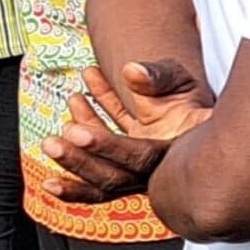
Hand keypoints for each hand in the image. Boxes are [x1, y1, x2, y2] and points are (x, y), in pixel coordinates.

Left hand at [39, 60, 214, 202]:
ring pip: (104, 179)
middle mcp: (157, 171)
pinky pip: (99, 178)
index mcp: (176, 150)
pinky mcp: (125, 172)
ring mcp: (140, 175)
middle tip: (53, 139)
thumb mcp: (182, 80)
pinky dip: (75, 178)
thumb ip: (159, 76)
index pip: (138, 156)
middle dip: (80, 160)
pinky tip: (50, 172)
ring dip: (74, 159)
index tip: (76, 130)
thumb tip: (130, 71)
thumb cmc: (192, 97)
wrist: (198, 117)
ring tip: (53, 134)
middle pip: (115, 177)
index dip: (106, 146)